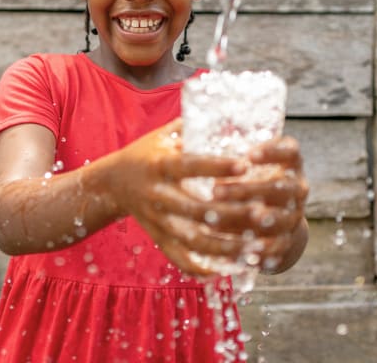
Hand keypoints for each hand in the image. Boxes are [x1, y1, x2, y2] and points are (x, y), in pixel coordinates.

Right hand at [105, 118, 279, 275]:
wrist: (111, 181)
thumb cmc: (147, 152)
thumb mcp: (165, 134)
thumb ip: (196, 125)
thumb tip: (234, 107)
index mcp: (159, 164)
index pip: (190, 166)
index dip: (217, 166)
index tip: (246, 163)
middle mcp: (157, 194)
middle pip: (196, 209)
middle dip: (232, 213)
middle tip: (265, 212)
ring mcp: (157, 221)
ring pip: (193, 240)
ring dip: (225, 247)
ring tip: (255, 246)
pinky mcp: (158, 238)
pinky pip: (181, 259)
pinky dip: (203, 268)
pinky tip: (229, 268)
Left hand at [208, 136, 309, 272]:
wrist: (273, 216)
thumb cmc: (248, 178)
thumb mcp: (242, 160)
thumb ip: (224, 148)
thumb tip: (186, 132)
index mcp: (290, 162)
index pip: (290, 151)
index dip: (272, 152)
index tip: (248, 155)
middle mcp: (298, 187)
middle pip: (282, 188)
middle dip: (249, 190)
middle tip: (215, 190)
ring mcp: (295, 215)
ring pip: (279, 218)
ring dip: (248, 220)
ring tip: (218, 220)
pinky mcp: (287, 240)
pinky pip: (276, 246)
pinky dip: (256, 249)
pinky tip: (232, 248)